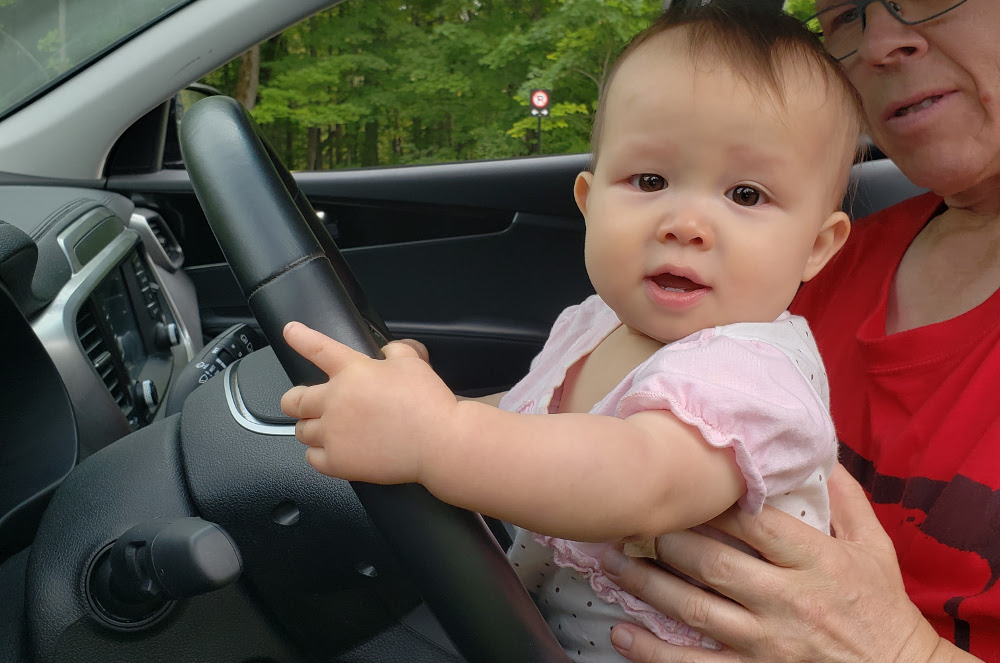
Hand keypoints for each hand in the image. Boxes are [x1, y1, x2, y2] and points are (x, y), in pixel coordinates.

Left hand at [279, 322, 458, 484]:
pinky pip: (312, 458)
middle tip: (302, 403)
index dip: (299, 336)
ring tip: (328, 429)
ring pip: (301, 431)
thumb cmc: (428, 403)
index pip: (317, 348)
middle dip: (294, 400)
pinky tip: (334, 450)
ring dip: (311, 428)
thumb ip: (396, 350)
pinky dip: (319, 454)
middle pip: (293, 400)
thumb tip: (389, 350)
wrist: (438, 443)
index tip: (289, 331)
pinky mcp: (338, 461)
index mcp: (352, 372)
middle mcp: (336, 401)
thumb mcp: (414, 363)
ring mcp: (334, 433)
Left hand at [601, 464, 952, 662]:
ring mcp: (769, 642)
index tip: (678, 483)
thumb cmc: (883, 607)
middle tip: (630, 520)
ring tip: (609, 564)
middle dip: (666, 540)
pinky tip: (622, 634)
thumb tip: (819, 452)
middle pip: (714, 564)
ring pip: (695, 610)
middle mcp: (788, 600)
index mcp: (816, 561)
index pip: (754, 524)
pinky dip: (654, 652)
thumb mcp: (875, 547)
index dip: (711, 502)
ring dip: (646, 585)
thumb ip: (846, 499)